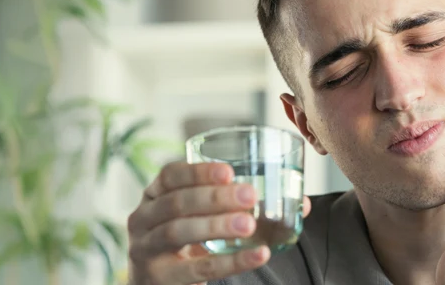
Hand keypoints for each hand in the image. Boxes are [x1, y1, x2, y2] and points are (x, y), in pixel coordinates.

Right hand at [126, 162, 311, 284]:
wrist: (158, 283)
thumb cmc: (188, 243)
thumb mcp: (201, 219)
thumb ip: (239, 206)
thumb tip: (302, 203)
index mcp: (154, 196)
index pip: (170, 175)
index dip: (198, 172)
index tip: (229, 171)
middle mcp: (142, 219)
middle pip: (176, 203)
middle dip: (214, 197)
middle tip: (250, 196)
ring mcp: (145, 250)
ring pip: (179, 232)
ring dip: (217, 226)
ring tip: (249, 225)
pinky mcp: (158, 279)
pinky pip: (197, 269)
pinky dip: (231, 262)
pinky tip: (258, 255)